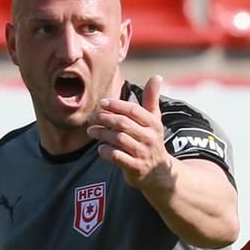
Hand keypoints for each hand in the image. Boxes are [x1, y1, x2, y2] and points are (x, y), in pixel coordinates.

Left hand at [88, 76, 175, 195]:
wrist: (159, 173)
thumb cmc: (152, 141)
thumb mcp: (155, 120)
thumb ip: (152, 99)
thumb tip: (157, 76)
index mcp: (153, 123)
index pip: (133, 110)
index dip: (116, 105)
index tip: (102, 103)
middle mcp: (149, 137)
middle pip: (123, 124)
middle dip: (104, 119)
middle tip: (91, 118)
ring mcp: (143, 153)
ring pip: (118, 139)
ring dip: (101, 134)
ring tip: (90, 131)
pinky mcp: (136, 167)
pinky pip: (117, 157)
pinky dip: (106, 151)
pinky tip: (100, 148)